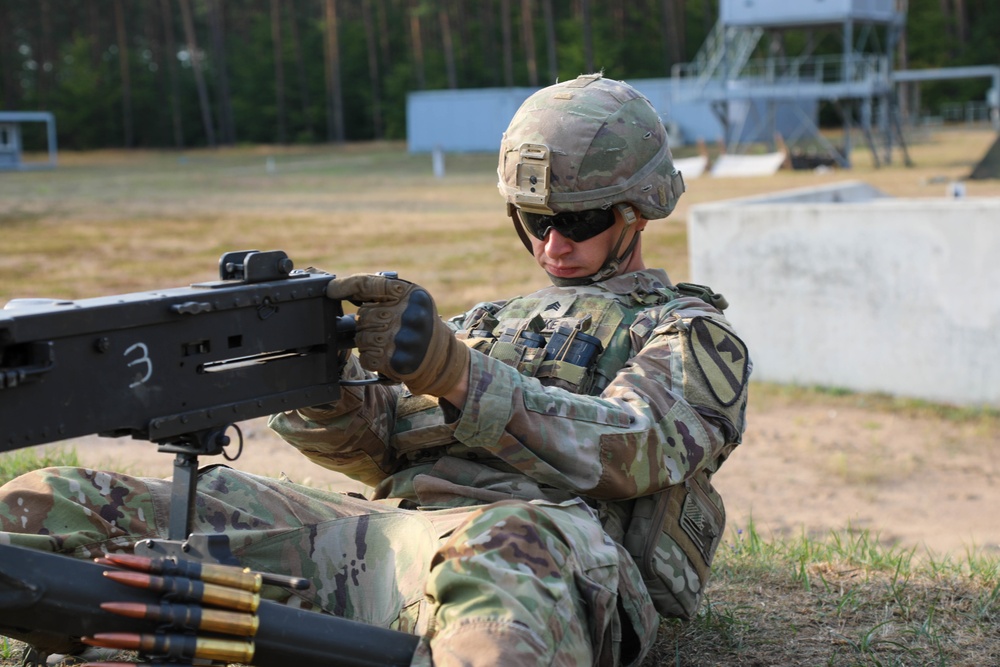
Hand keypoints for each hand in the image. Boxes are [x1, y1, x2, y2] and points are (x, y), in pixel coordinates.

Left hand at [326, 274, 469, 397]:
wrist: (440, 356)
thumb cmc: (418, 324)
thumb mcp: (409, 300)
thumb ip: (381, 292)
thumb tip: (340, 289)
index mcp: (410, 294)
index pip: (368, 284)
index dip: (345, 286)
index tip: (330, 290)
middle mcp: (408, 314)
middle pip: (363, 315)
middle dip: (367, 323)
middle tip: (385, 327)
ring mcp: (403, 338)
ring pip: (362, 338)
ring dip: (369, 342)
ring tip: (389, 342)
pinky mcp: (398, 360)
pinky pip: (367, 357)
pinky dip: (373, 358)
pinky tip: (388, 354)